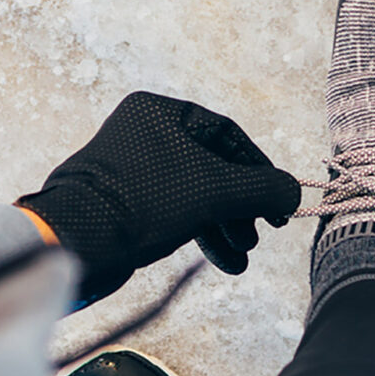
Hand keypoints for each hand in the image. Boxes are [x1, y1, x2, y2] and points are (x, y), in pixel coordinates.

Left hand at [17, 92, 300, 301]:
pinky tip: (224, 262)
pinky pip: (175, 213)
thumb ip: (260, 188)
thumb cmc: (145, 202)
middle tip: (261, 234)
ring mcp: (134, 171)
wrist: (79, 241)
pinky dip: (201, 235)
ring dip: (224, 227)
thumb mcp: (213, 190)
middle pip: (212, 168)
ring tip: (242, 259)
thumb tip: (295, 191)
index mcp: (158, 112)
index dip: (259, 169)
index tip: (278, 201)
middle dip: (240, 206)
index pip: (226, 134)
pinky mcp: (127, 205)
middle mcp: (143, 135)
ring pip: (195, 195)